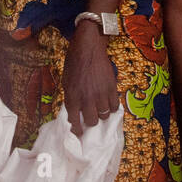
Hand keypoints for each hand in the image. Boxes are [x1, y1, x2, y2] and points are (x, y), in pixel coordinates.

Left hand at [62, 21, 119, 135]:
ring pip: (104, 115)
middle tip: (90, 116)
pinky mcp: (112, 88)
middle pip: (92, 121)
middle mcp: (87, 98)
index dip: (77, 130)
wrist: (88, 48)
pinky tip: (108, 103)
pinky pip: (114, 106)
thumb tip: (75, 112)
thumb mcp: (66, 82)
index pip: (74, 122)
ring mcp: (101, 94)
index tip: (79, 133)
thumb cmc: (74, 64)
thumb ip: (71, 98)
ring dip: (101, 114)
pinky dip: (111, 107)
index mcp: (72, 97)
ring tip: (100, 108)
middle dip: (91, 121)